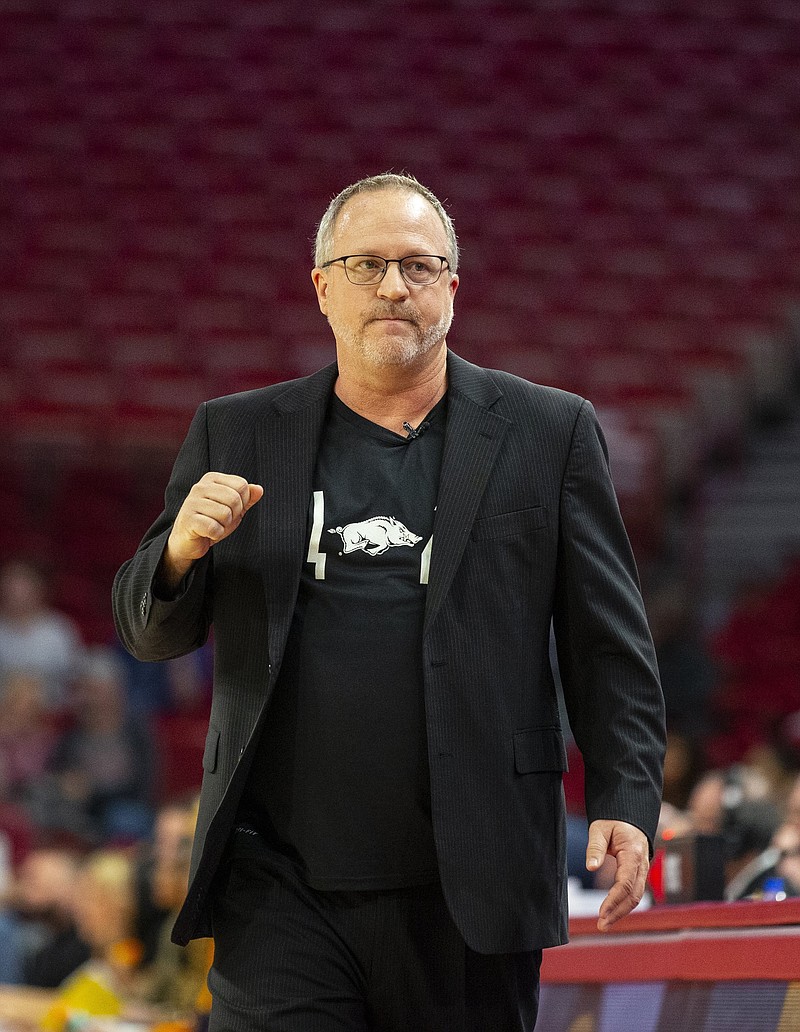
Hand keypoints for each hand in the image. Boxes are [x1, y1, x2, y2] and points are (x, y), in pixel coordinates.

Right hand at [161, 472, 263, 589]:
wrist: (188, 541)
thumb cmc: (211, 521)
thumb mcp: (233, 508)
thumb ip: (247, 498)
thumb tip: (259, 489)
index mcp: (212, 479)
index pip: (242, 485)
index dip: (243, 502)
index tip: (230, 510)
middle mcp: (200, 487)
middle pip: (235, 499)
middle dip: (234, 515)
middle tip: (222, 520)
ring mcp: (192, 502)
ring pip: (225, 514)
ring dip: (224, 526)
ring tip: (214, 526)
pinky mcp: (188, 519)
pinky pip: (214, 528)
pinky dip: (216, 534)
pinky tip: (207, 533)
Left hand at [586, 819, 648, 931]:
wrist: (629, 817)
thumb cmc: (614, 821)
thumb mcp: (600, 829)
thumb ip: (595, 847)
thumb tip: (591, 866)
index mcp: (633, 853)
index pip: (625, 883)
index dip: (614, 900)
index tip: (601, 912)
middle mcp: (642, 865)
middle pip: (634, 895)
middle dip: (618, 912)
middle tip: (601, 925)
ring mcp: (643, 871)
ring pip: (636, 897)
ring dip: (621, 912)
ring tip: (604, 924)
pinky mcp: (639, 874)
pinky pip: (634, 893)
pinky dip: (624, 905)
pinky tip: (612, 913)